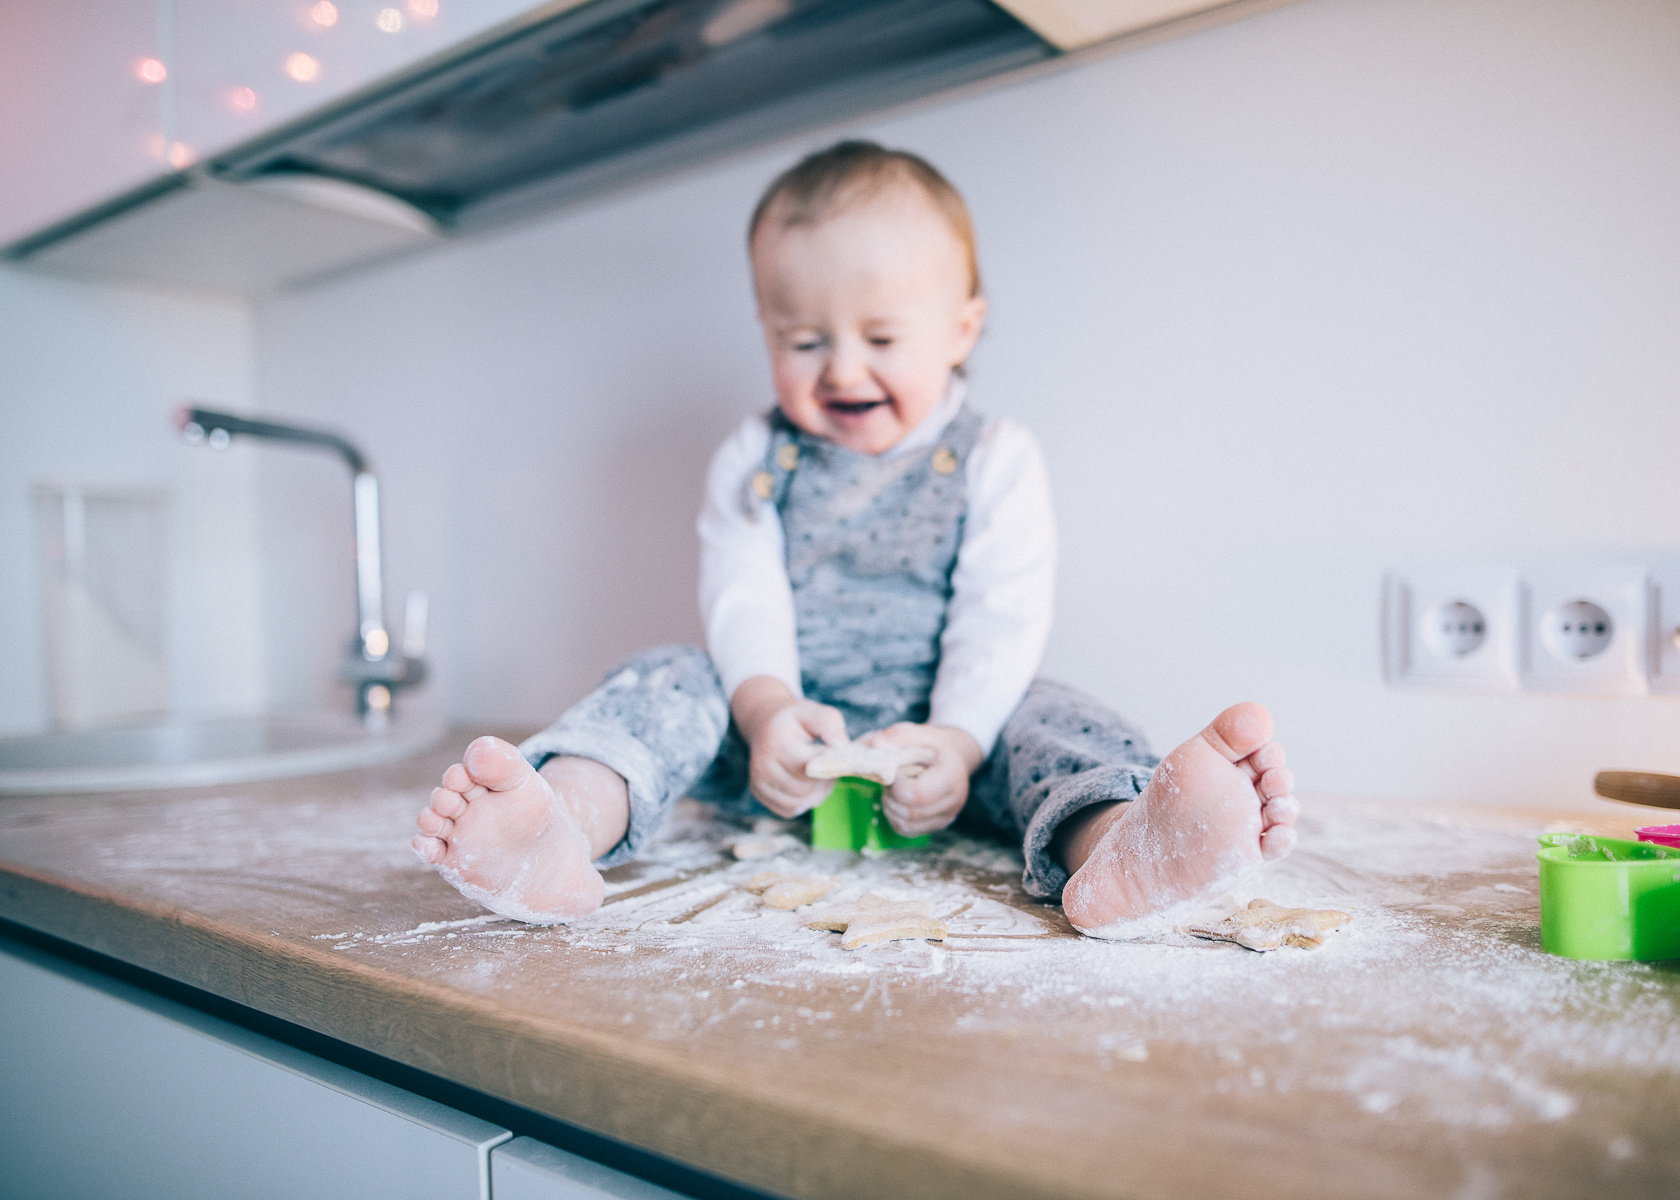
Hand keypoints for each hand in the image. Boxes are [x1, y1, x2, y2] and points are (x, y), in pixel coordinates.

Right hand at [731, 676, 847, 817]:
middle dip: (822, 782)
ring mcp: (758, 781)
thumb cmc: (795, 720)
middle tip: (827, 767)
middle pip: (805, 789)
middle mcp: (762, 764)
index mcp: (776, 742)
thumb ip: (831, 726)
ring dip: (815, 794)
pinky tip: (806, 784)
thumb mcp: (815, 712)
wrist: (764, 723)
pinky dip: (803, 802)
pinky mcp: (759, 793)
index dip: (828, 766)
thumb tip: (840, 748)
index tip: (833, 755)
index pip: (809, 768)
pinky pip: (790, 810)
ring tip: (818, 775)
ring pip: (798, 803)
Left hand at [869, 723, 982, 837]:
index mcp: (951, 776)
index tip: (895, 773)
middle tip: (890, 782)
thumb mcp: (919, 732)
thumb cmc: (933, 745)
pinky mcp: (937, 825)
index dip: (898, 786)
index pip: (919, 794)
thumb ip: (898, 735)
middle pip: (911, 812)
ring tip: (893, 790)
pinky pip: (907, 830)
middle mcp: (954, 801)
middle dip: (891, 798)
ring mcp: (947, 816)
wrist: (953, 759)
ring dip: (890, 808)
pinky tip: (897, 801)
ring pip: (906, 825)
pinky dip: (894, 818)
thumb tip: (876, 743)